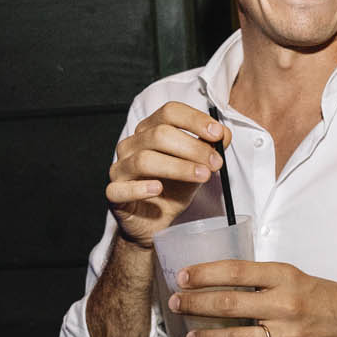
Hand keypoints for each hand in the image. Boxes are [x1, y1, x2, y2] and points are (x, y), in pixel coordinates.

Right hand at [106, 101, 229, 247]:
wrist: (155, 223)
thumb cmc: (172, 190)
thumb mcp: (197, 166)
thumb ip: (208, 148)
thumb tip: (223, 134)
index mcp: (150, 131)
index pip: (169, 113)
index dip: (195, 120)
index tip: (217, 134)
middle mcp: (132, 145)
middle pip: (159, 135)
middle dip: (192, 147)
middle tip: (215, 162)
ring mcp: (120, 168)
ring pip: (144, 160)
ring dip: (178, 167)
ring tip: (202, 176)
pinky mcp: (113, 193)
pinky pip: (121, 188)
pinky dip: (141, 188)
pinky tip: (158, 189)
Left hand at [169, 260, 336, 336]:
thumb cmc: (329, 300)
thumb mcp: (299, 277)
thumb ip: (265, 279)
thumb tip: (224, 280)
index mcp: (286, 278)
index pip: (237, 271)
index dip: (205, 274)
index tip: (184, 276)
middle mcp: (285, 305)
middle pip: (230, 303)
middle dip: (196, 303)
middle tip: (176, 304)